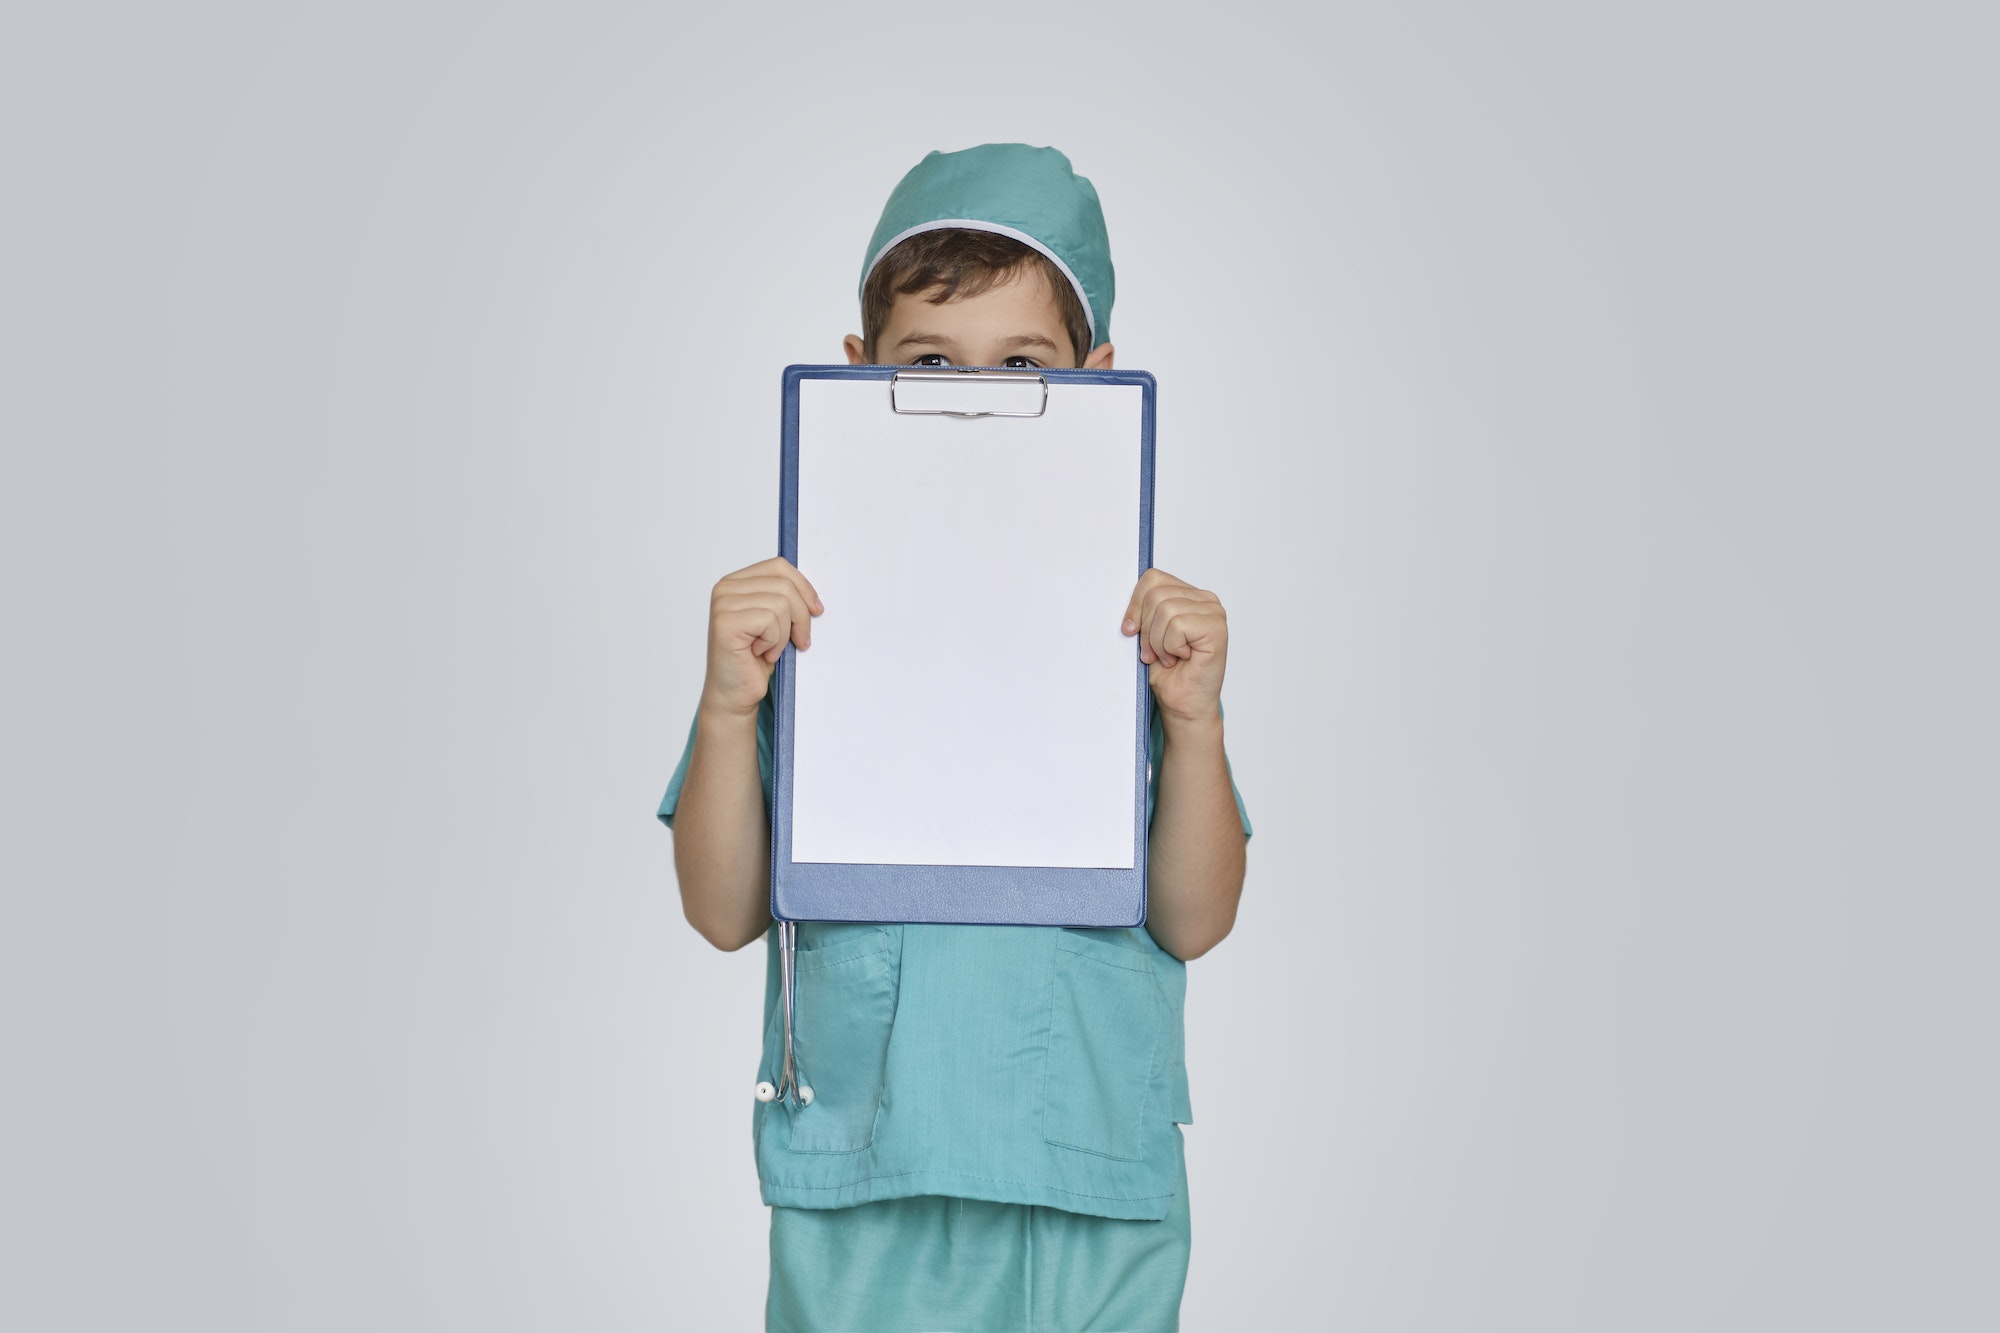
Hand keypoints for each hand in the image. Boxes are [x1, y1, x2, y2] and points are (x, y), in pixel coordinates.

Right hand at [700, 557, 822, 718]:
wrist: (735, 693)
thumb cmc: (754, 659)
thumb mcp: (775, 622)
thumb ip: (784, 598)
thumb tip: (812, 593)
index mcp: (736, 582)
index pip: (778, 566)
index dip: (803, 587)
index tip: (815, 609)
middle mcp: (725, 588)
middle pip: (783, 585)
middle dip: (800, 616)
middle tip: (800, 640)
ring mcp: (723, 604)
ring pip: (780, 603)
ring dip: (784, 634)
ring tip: (771, 649)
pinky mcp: (725, 622)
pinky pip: (769, 620)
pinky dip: (774, 642)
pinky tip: (761, 653)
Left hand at [1122, 569, 1227, 727]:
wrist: (1183, 705)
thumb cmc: (1168, 673)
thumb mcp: (1147, 634)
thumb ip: (1143, 610)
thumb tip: (1120, 593)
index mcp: (1189, 595)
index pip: (1152, 579)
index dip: (1135, 605)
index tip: (1130, 631)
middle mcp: (1205, 600)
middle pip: (1156, 594)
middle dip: (1146, 628)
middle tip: (1154, 652)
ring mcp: (1214, 612)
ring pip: (1165, 609)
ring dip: (1159, 641)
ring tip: (1168, 656)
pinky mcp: (1216, 628)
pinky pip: (1178, 624)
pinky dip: (1171, 646)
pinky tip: (1182, 658)